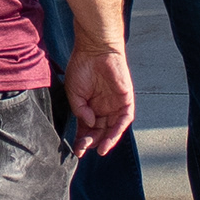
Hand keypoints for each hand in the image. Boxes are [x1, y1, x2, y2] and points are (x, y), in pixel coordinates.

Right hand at [65, 36, 134, 158]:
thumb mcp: (74, 92)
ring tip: (100, 149)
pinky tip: (110, 138)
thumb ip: (79, 110)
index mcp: (89, 107)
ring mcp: (114, 105)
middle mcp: (102, 108)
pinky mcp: (125, 100)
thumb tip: (88, 123)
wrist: (95, 50)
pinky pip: (124, 119)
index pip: (87, 128)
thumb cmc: (81, 67)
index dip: (82, 139)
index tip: (77, 150)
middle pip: (99, 131)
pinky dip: (118, 130)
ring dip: (107, 140)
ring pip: (112, 128)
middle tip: (84, 148)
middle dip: (92, 141)